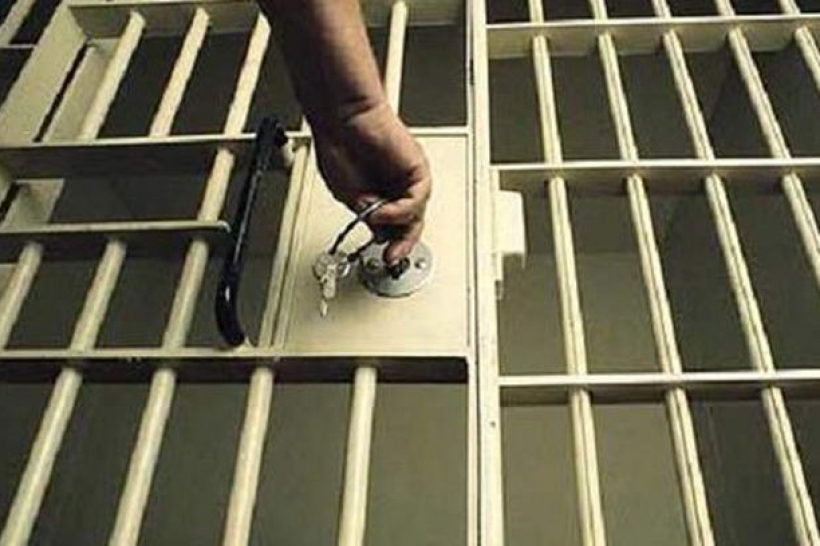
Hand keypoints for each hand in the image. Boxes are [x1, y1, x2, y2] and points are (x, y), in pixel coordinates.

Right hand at [313, 102, 430, 263]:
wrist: (343, 119)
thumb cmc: (339, 147)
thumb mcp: (349, 196)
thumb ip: (367, 216)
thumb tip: (379, 233)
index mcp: (380, 195)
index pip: (394, 227)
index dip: (391, 244)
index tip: (385, 258)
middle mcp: (396, 188)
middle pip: (410, 224)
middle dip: (402, 243)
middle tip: (393, 257)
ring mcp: (407, 179)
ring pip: (416, 214)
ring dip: (397, 224)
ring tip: (376, 219)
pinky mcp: (417, 169)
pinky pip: (417, 199)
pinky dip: (401, 210)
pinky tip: (383, 210)